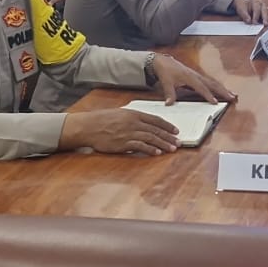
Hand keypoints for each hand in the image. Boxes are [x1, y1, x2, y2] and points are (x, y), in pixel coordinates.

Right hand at [60, 108, 181, 154]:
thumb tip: (145, 124)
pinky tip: (157, 153)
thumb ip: (133, 118)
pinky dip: (150, 150)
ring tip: (172, 149)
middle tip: (179, 142)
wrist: (88, 126)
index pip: (155, 119)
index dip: (167, 126)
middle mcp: (133, 122)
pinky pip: (140, 147)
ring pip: (151, 138)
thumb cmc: (102, 120)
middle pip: (156, 130)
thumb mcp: (120, 113)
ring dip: (163, 144)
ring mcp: (128, 133)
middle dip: (169, 137)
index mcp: (133, 113)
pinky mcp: (123, 144)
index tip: (176, 131)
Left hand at [149, 54, 236, 104]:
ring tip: (233, 95)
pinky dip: (217, 87)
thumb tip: (169, 104)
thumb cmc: (165, 70)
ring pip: (213, 83)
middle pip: (212, 84)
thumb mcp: (166, 82)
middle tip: (232, 97)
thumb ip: (169, 93)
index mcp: (189, 77)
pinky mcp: (197, 77)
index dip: (208, 95)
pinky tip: (223, 91)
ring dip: (223, 89)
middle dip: (222, 91)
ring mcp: (197, 75)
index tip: (215, 102)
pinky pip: (209, 82)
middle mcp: (196, 75)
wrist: (163, 61)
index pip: (201, 87)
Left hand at [232, 0, 267, 23]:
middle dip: (265, 18)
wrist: (244, 3)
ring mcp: (265, 8)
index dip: (256, 17)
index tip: (254, 23)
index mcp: (255, 1)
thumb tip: (249, 21)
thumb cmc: (243, 5)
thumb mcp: (241, 9)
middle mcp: (261, 4)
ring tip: (267, 23)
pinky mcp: (267, 12)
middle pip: (265, 10)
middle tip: (265, 24)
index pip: (257, 9)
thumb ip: (244, 15)